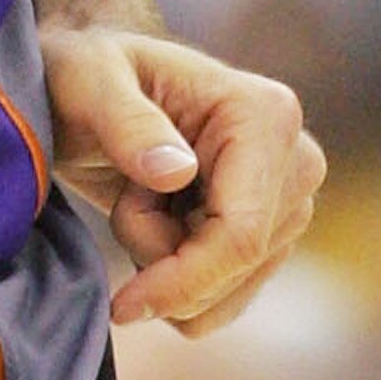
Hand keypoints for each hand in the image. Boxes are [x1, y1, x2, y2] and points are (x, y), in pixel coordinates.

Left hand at [39, 23, 326, 337]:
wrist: (88, 90)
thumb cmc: (84, 74)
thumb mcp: (87, 84)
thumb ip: (126, 122)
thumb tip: (178, 173)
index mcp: (265, 114)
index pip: (240, 234)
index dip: (185, 280)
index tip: (123, 306)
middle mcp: (296, 160)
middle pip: (236, 268)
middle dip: (161, 257)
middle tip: (123, 193)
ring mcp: (290, 201)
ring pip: (228, 290)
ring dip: (163, 263)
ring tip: (138, 194)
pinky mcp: (272, 233)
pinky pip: (226, 298)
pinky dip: (177, 280)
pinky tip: (156, 220)